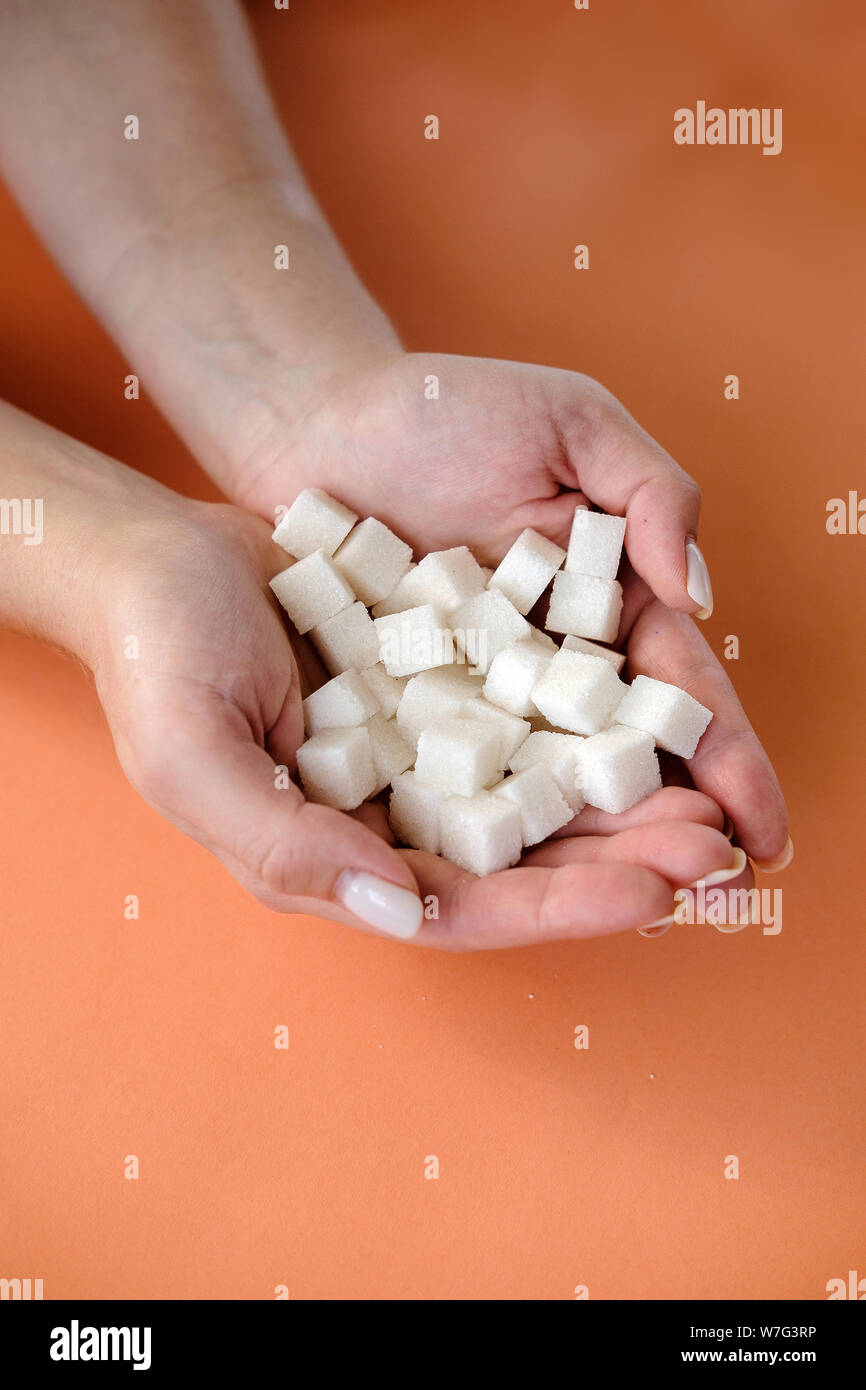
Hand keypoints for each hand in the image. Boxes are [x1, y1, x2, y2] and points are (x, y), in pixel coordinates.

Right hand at [89, 500, 744, 948]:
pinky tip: (647, 714)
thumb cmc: (157, 662)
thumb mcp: (196, 761)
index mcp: (332, 860)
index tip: (651, 893)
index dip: (559, 909)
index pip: (462, 910)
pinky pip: (525, 718)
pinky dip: (586, 724)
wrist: (155, 559)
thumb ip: (285, 846)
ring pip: (538, 796)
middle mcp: (387, 821)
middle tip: (713, 848)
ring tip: (704, 792)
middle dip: (619, 862)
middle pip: (521, 863)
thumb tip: (397, 908)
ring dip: (620, 800)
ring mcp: (416, 756)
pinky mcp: (436, 691)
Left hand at [227, 351, 789, 874]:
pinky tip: (520, 883)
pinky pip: (453, 777)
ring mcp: (478, 697)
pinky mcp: (404, 711)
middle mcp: (550, 667)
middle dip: (673, 826)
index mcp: (608, 603)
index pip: (681, 695)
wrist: (317, 420)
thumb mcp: (573, 423)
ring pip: (547, 786)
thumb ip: (652, 494)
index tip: (767, 834)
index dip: (729, 762)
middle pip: (624, 760)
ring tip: (643, 907)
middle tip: (711, 889)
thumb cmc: (447, 409)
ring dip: (597, 848)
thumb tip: (698, 600)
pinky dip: (491, 829)